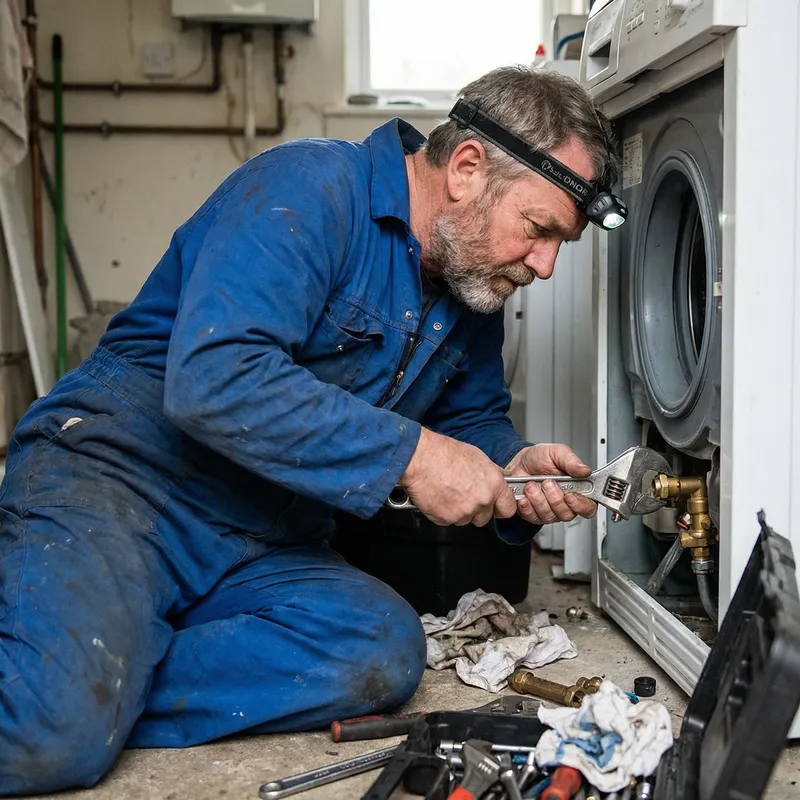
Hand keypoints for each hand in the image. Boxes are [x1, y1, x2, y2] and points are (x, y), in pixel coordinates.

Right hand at [399, 428, 516, 526]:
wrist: (421, 459)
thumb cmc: (444, 453)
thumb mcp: (477, 457)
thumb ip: (490, 475)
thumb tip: (495, 482)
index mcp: (493, 484)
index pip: (508, 508)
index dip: (501, 508)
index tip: (496, 507)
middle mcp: (481, 500)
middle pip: (485, 518)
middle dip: (476, 510)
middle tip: (464, 495)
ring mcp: (464, 512)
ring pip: (465, 520)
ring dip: (458, 511)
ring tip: (448, 491)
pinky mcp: (446, 519)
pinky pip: (448, 521)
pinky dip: (443, 512)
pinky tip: (439, 496)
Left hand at [504, 443, 596, 524]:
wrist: (519, 463)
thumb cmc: (540, 458)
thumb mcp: (557, 453)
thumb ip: (571, 461)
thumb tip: (585, 470)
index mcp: (577, 489)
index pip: (588, 507)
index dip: (581, 505)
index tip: (569, 496)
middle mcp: (565, 503)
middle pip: (567, 514)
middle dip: (554, 498)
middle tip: (547, 482)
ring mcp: (550, 511)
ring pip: (549, 516)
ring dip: (538, 499)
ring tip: (532, 484)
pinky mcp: (534, 515)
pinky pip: (532, 517)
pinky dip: (526, 505)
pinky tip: (525, 494)